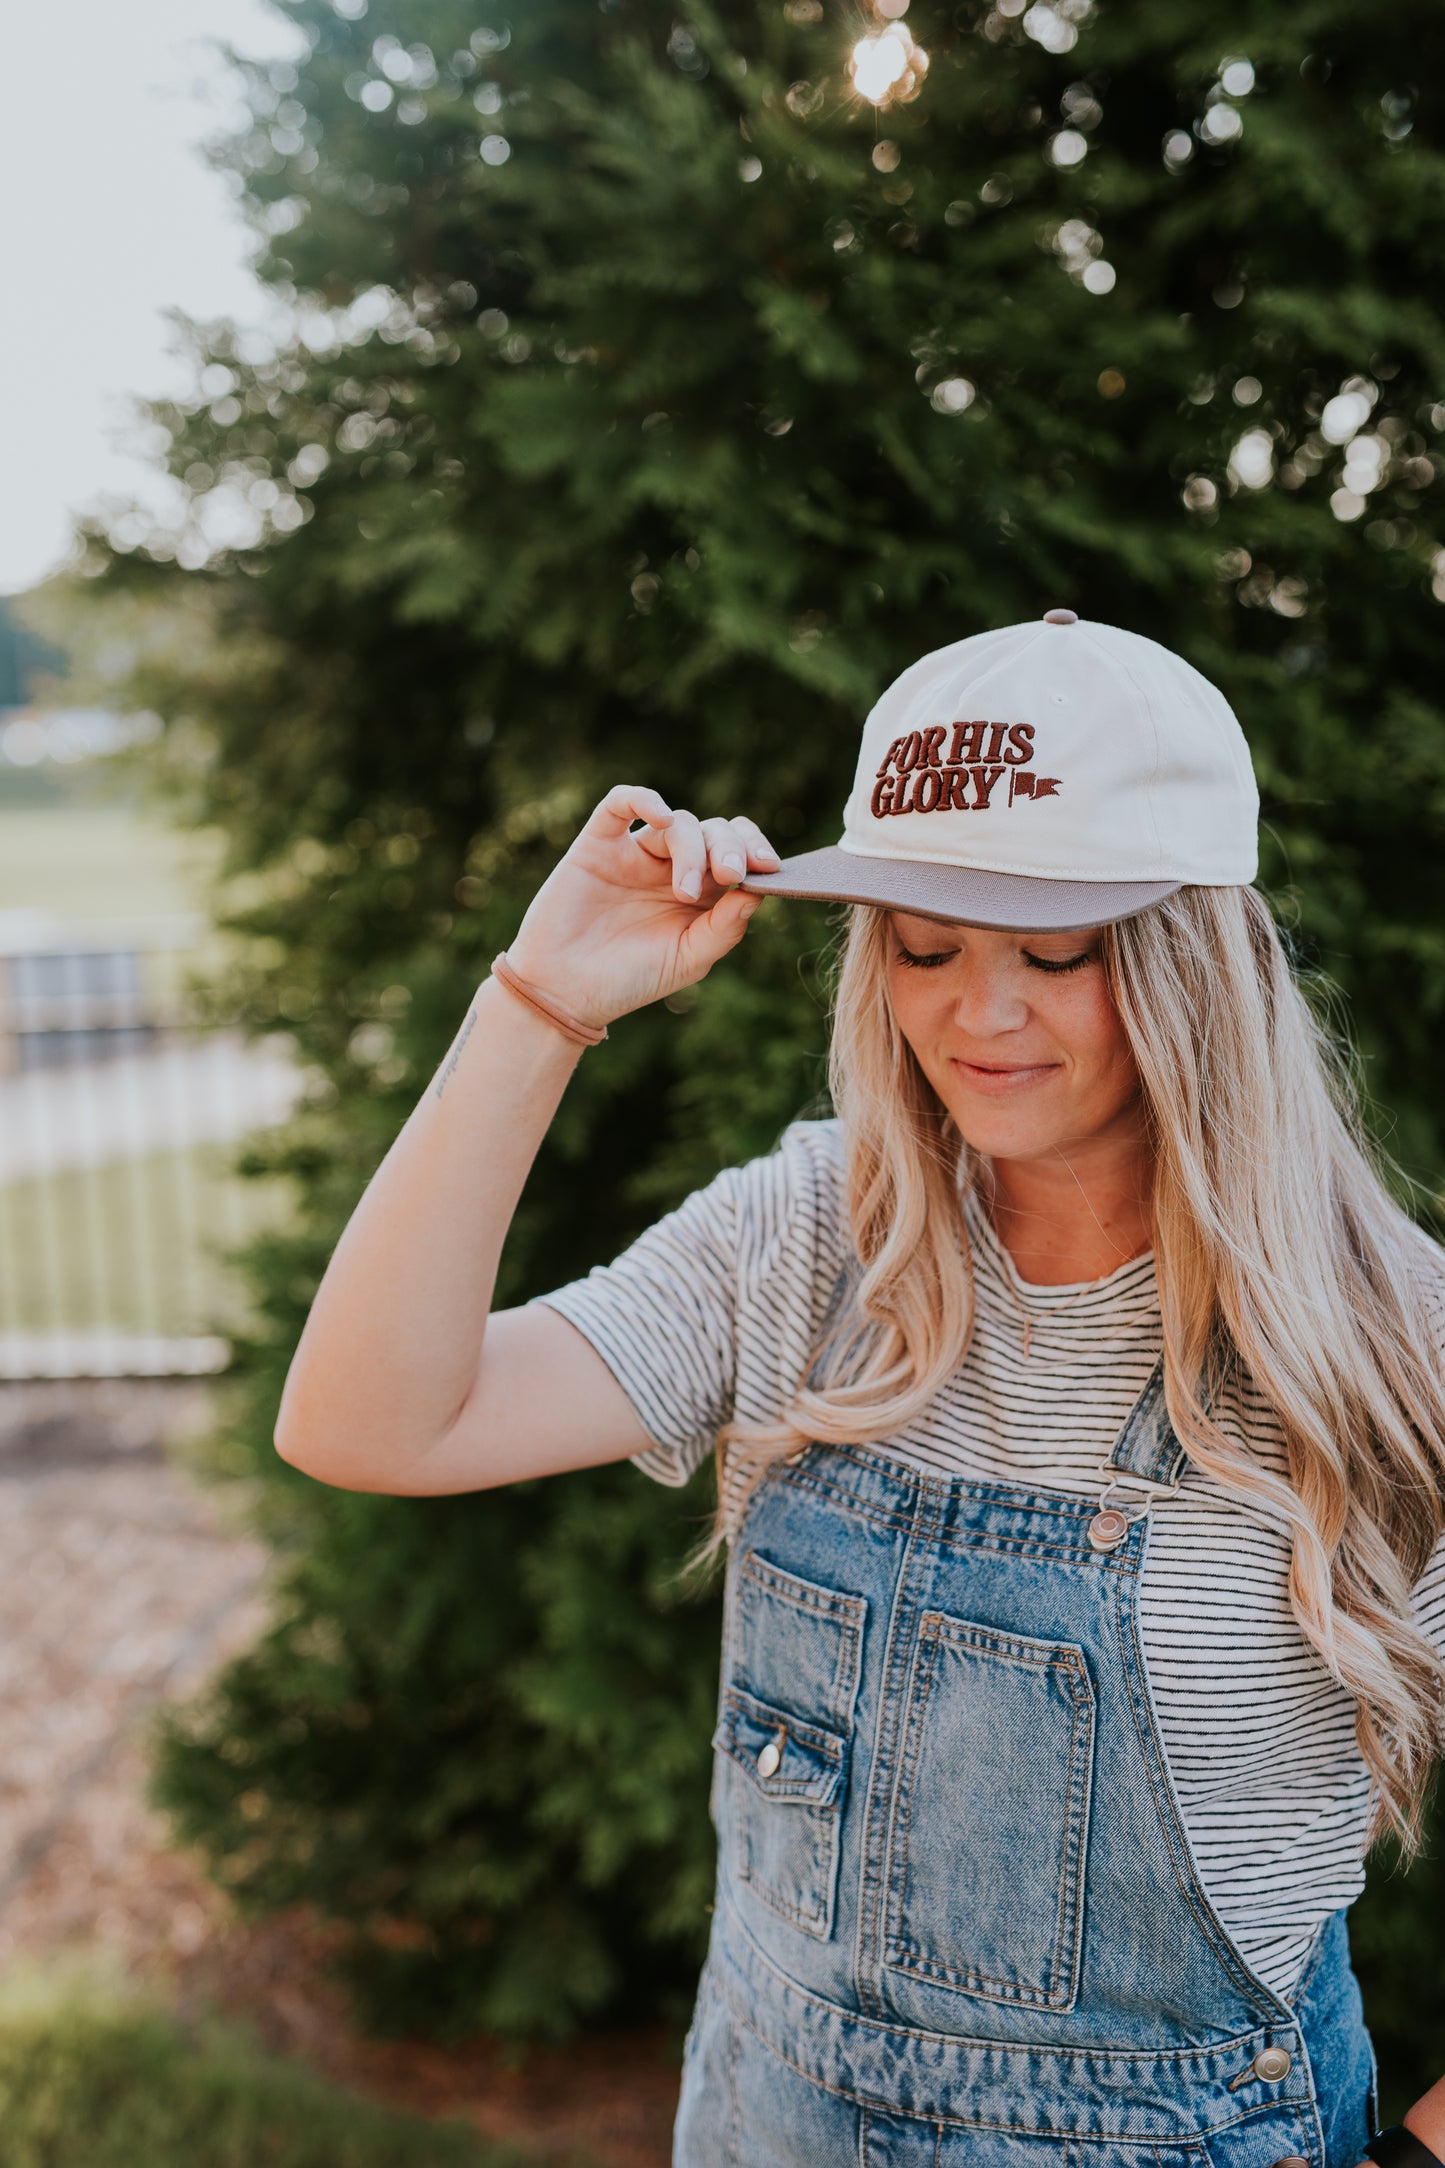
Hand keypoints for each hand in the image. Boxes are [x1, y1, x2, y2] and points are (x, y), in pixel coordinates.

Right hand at [504, 785, 780, 1028]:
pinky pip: (619, 804)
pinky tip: (661, 817)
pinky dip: (644, 799)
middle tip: (730, 874)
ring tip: (687, 890)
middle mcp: (671, 867)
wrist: (566, 993)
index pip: (738, 852)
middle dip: (730, 847)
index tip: (769, 868)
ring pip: (678, 823)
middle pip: (713, 831)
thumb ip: (724, 927)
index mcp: (702, 894)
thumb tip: (757, 891)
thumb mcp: (688, 960)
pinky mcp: (597, 845)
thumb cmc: (630, 981)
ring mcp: (635, 854)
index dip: (756, 850)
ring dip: (692, 848)